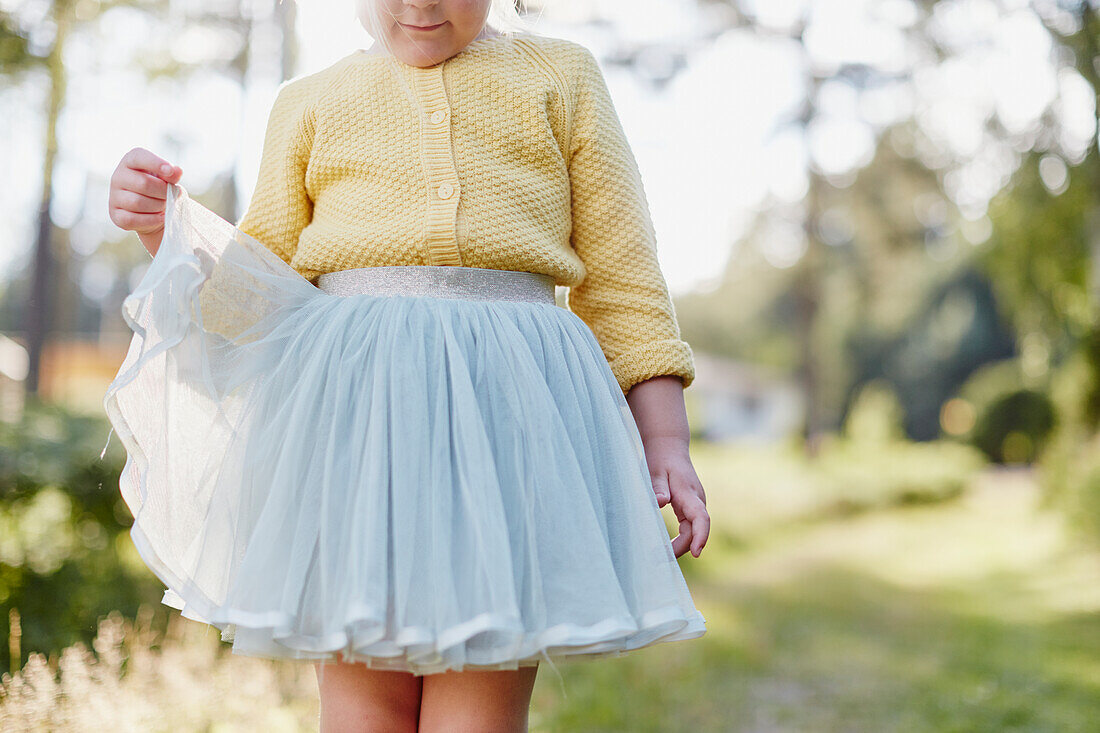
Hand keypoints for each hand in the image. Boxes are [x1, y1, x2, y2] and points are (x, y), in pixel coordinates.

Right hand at [108, 147, 182, 256]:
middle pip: (143, 183)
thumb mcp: (167, 179)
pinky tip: (161, 217)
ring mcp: (114, 197)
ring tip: (164, 206)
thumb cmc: (160, 189)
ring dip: (158, 206)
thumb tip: (177, 171)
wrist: (155, 212)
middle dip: (163, 192)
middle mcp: (118, 177)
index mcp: (129, 162)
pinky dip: (151, 220)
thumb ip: (172, 174)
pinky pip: (132, 219)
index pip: (138, 157)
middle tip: (170, 196)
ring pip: (137, 202)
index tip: (170, 171)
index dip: (155, 163)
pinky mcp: (115, 215)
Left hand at [644, 435, 709, 558]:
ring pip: (693, 530)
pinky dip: (680, 539)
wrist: (669, 446)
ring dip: (681, 545)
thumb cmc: (660, 458)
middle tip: (660, 558)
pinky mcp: (689, 506)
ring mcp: (695, 504)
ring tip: (661, 556)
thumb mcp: (655, 471)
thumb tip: (660, 502)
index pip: (701, 518)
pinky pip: (689, 527)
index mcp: (689, 493)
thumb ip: (657, 487)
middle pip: (696, 530)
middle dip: (683, 547)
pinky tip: (667, 547)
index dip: (700, 537)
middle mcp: (697, 500)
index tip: (696, 553)